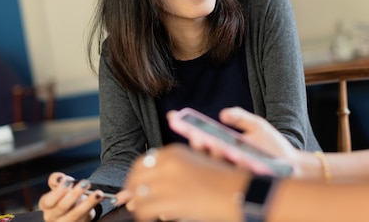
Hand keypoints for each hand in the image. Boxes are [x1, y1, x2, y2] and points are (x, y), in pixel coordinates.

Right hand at [38, 172, 103, 221]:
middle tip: (86, 183)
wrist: (76, 204)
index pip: (48, 201)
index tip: (68, 181)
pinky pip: (85, 217)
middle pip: (62, 207)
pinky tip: (99, 199)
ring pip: (76, 214)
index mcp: (46, 205)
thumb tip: (59, 178)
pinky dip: (93, 207)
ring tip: (98, 193)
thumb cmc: (65, 194)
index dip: (58, 191)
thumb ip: (56, 180)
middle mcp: (53, 216)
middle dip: (75, 194)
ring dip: (88, 202)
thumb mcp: (60, 185)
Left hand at [118, 145, 248, 221]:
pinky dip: (144, 215)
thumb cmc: (221, 178)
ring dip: (138, 204)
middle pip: (136, 177)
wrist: (237, 192)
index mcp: (174, 152)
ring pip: (138, 195)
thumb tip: (152, 172)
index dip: (136, 175)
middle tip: (132, 200)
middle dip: (131, 190)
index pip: (143, 162)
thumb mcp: (198, 161)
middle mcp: (168, 165)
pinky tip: (150, 218)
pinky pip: (145, 210)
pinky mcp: (170, 201)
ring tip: (142, 210)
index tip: (135, 185)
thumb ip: (175, 164)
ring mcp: (168, 183)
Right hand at [168, 107, 303, 175]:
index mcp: (224, 146)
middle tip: (196, 136)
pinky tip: (240, 156)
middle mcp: (225, 161)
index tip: (174, 116)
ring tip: (217, 144)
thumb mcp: (256, 126)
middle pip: (203, 155)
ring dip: (216, 156)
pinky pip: (237, 176)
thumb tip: (222, 113)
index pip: (201, 138)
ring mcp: (233, 172)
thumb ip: (240, 117)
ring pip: (217, 167)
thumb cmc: (272, 146)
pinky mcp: (245, 182)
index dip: (186, 128)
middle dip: (197, 146)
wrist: (292, 165)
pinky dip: (237, 165)